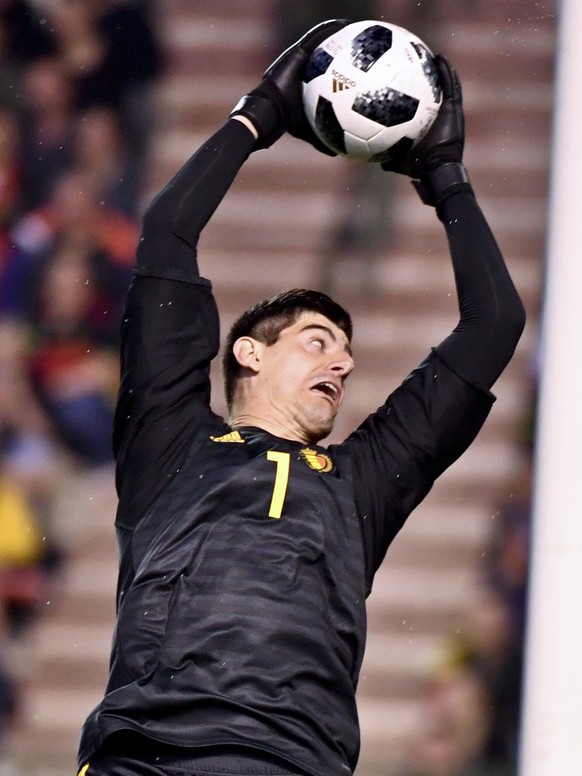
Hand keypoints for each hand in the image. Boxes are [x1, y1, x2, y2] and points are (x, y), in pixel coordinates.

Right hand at [231, 19, 349, 150]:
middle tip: (359, 44)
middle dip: (341, 49)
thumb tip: (335, 154)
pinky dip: (326, 32)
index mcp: (309, 86)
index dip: (341, 69)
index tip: (357, 67)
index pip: (328, 75)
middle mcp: (305, 71)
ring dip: (335, 34)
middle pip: (326, 56)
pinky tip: (341, 26)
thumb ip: (322, 140)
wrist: (271, 110)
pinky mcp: (295, 54)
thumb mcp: (309, 132)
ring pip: (321, 43)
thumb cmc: (287, 122)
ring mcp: (300, 61)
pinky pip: (313, 39)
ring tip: (352, 28)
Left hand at [382, 55, 471, 204]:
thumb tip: (363, 153)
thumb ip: (382, 153)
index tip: (398, 76)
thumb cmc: (417, 166)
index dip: (409, 90)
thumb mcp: (395, 158)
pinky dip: (447, 73)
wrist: (437, 169)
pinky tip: (440, 60)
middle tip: (413, 58)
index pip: (415, 103)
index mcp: (421, 123)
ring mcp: (445, 110)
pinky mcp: (455, 109)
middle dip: (423, 75)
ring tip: (429, 52)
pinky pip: (452, 87)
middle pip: (429, 90)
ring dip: (438, 68)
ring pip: (443, 84)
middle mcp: (433, 114)